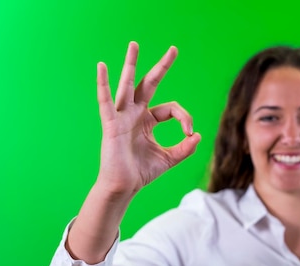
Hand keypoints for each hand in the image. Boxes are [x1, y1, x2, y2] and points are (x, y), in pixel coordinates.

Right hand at [95, 41, 200, 196]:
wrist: (124, 187)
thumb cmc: (141, 173)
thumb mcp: (169, 158)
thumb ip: (185, 148)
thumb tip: (198, 136)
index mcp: (148, 120)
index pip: (171, 108)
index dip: (184, 117)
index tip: (189, 132)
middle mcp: (135, 114)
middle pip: (150, 84)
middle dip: (162, 67)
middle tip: (174, 49)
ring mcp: (122, 117)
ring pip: (128, 85)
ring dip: (131, 64)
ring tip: (135, 44)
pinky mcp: (111, 124)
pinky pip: (105, 101)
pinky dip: (103, 84)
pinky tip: (101, 66)